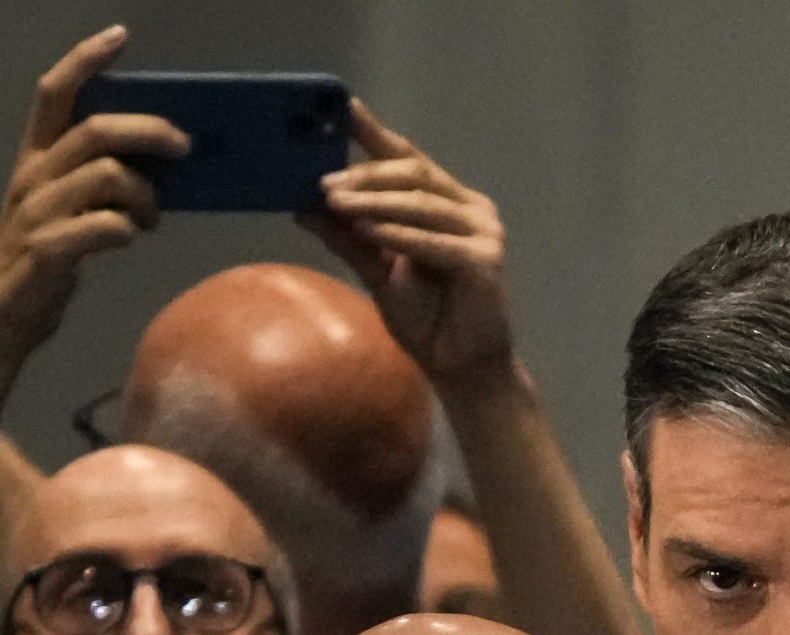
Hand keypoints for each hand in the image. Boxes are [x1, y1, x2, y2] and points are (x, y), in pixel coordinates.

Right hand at [0, 27, 185, 360]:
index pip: (56, 93)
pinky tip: (128, 238)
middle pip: (96, 129)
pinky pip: (103, 226)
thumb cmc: (44, 264)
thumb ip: (100, 182)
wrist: (3, 321)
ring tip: (152, 218)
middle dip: (149, 131)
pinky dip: (126, 229)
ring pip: (106, 175)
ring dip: (144, 194)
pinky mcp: (46, 251)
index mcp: (35, 160)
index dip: (86, 60)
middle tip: (184, 147)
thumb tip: (160, 163)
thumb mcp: (68, 211)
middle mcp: (32, 178)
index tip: (120, 37)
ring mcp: (37, 214)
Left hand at [305, 101, 513, 392]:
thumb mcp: (376, 271)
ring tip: (338, 203)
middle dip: (366, 176)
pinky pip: (436, 243)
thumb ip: (348, 238)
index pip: (408, 160)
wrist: (460, 369)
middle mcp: (470, 209)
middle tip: (325, 181)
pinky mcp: (486, 262)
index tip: (344, 109)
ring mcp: (483, 232)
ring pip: (422, 205)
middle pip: (414, 175)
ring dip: (376, 203)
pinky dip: (402, 236)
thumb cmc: (426, 321)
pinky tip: (371, 230)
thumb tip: (304, 205)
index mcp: (447, 203)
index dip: (376, 134)